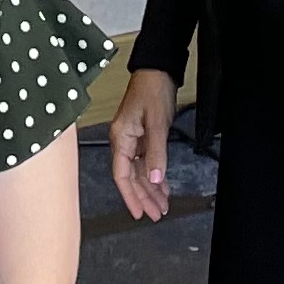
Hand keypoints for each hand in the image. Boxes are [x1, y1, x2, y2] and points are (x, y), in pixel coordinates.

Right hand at [109, 68, 178, 221]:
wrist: (158, 70)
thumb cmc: (152, 89)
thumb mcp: (156, 123)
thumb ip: (156, 153)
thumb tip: (154, 179)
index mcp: (120, 138)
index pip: (122, 175)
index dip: (130, 196)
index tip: (139, 213)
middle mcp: (123, 141)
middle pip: (131, 177)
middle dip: (143, 197)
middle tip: (156, 214)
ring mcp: (133, 139)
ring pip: (139, 171)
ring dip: (150, 188)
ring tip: (162, 205)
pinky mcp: (143, 135)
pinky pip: (146, 161)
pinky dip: (155, 174)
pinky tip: (162, 186)